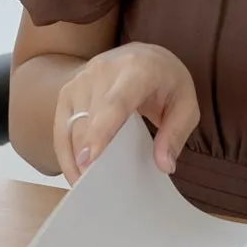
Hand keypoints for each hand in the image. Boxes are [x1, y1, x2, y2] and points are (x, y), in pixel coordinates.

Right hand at [55, 42, 199, 184]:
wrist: (145, 55)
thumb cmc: (167, 82)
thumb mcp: (186, 105)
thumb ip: (176, 134)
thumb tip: (164, 165)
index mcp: (138, 69)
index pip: (115, 103)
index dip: (101, 132)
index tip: (90, 160)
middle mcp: (104, 70)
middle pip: (88, 118)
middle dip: (86, 155)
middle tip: (93, 190)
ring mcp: (82, 78)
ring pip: (70, 124)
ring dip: (74, 157)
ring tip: (84, 186)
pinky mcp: (69, 88)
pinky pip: (60, 124)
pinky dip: (65, 150)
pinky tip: (75, 170)